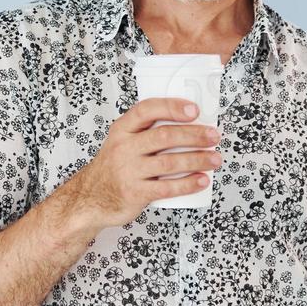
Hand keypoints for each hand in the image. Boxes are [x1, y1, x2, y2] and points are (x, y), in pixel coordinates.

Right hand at [61, 98, 220, 229]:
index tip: (194, 110)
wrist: (91, 197)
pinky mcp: (135, 193)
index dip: (172, 107)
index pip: (147, 110)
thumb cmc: (115, 166)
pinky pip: (167, 188)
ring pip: (169, 162)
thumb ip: (147, 131)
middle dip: (194, 135)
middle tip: (214, 136)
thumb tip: (190, 124)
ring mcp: (128, 171)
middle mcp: (123, 148)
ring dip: (197, 160)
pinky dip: (188, 184)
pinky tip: (202, 180)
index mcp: (122, 129)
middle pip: (164, 136)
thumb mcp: (122, 141)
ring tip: (215, 159)